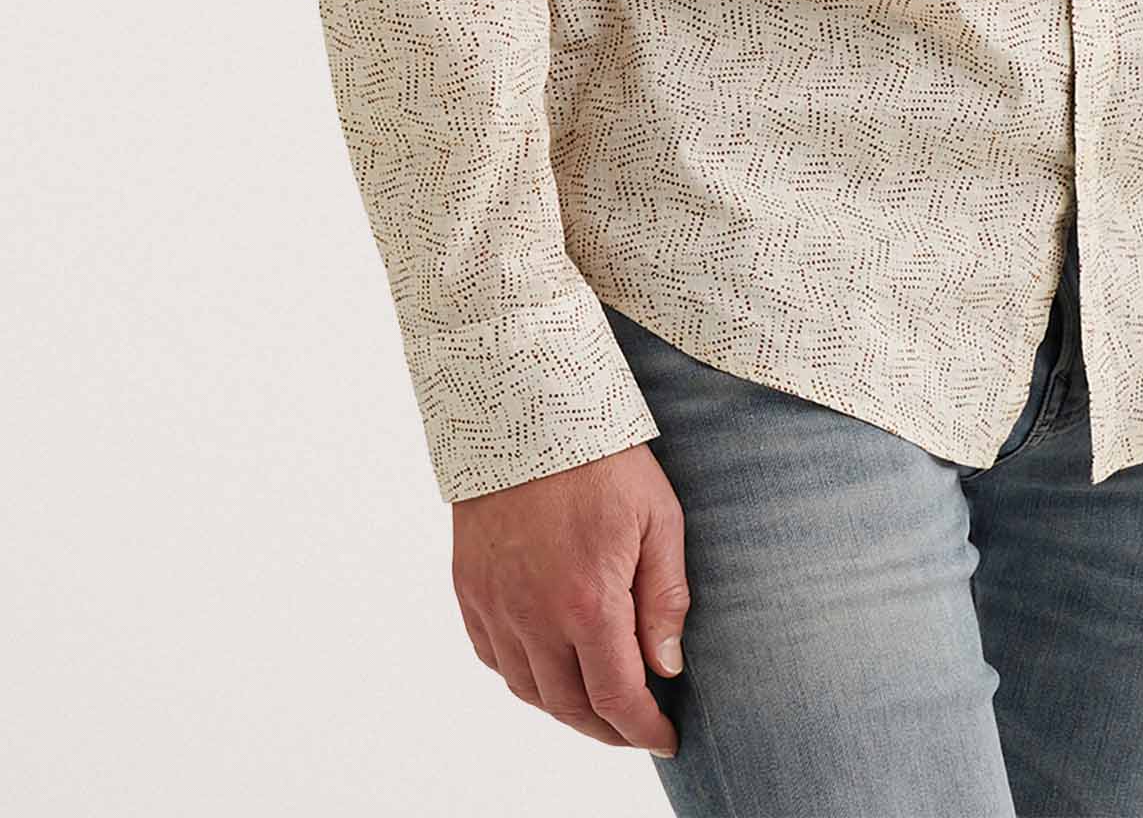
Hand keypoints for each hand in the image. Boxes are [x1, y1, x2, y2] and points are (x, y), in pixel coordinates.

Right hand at [451, 442, 688, 756]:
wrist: (527, 409)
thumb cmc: (602, 458)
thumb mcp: (659, 518)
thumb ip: (665, 598)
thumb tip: (668, 666)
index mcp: (588, 602)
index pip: (617, 697)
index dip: (643, 730)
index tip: (666, 738)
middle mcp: (534, 616)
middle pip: (571, 706)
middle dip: (609, 728)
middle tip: (636, 726)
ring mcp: (495, 605)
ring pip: (529, 690)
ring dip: (566, 708)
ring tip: (597, 703)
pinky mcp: (469, 588)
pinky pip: (493, 658)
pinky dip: (523, 677)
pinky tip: (548, 666)